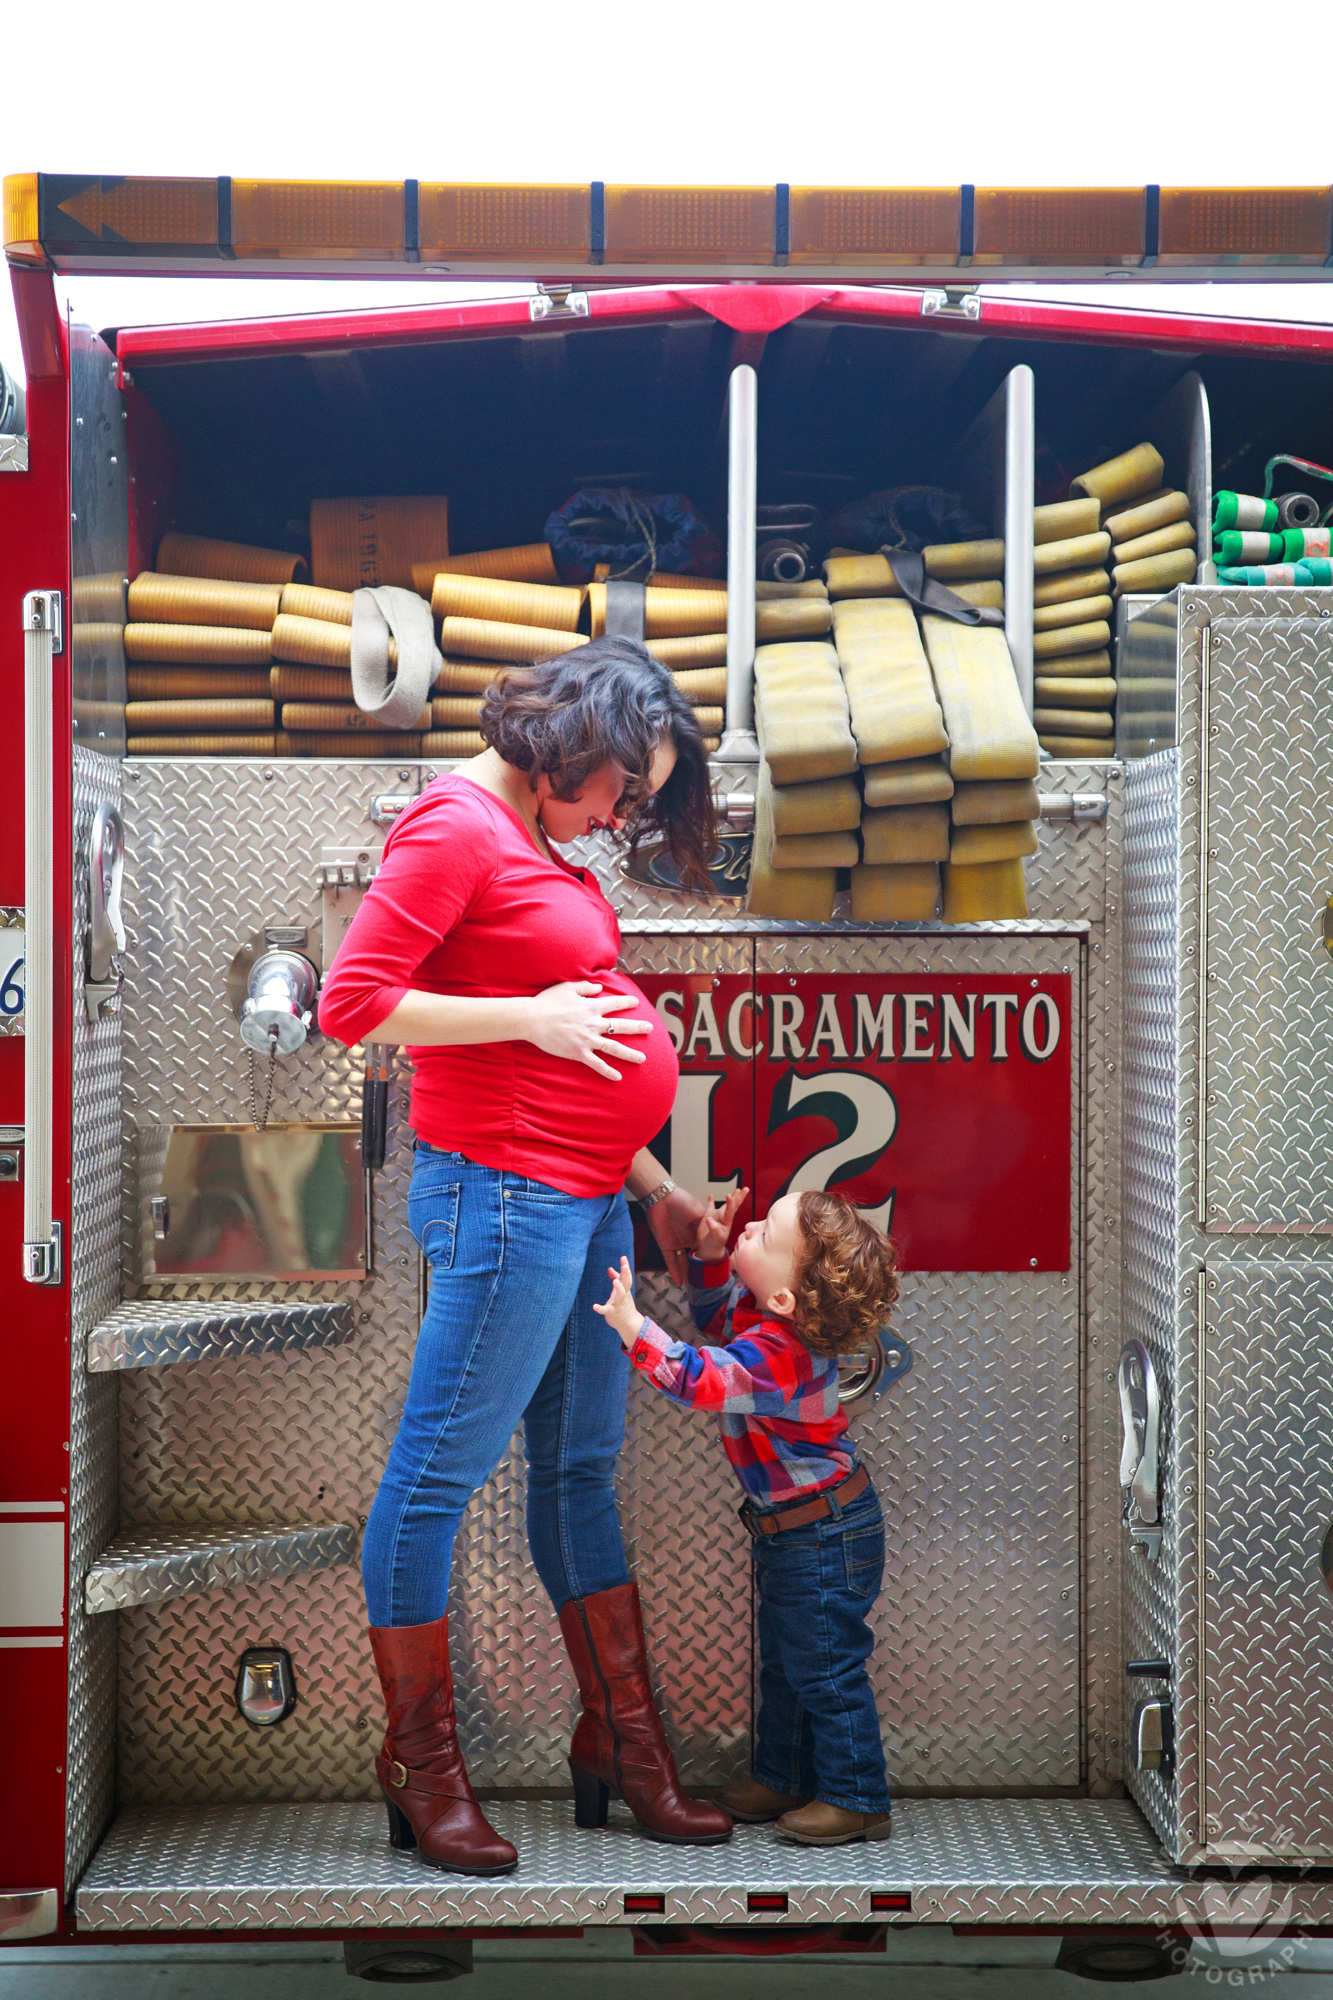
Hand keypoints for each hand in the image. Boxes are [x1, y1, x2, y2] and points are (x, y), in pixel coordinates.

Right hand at [525, 981, 653, 1081]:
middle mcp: (593, 1023)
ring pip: (614, 1048)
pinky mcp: (579, 1053)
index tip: (636, 1003)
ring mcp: (588, 1039)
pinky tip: (618, 1077)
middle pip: (620, 1026)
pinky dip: (608, 1071)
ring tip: (642, 1058)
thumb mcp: (567, 988)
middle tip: (650, 1028)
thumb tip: (599, 988)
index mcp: (591, 1006)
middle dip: (637, 1027)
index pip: (614, 1004)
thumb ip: (585, 987)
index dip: (626, 1003)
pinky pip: (597, 1064)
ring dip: (629, 1054)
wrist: (532, 1019)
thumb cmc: (547, 1002)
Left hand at [593, 1256, 644, 1346]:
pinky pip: (607, 1310)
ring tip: (615, 1282)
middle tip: (625, 1266)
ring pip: (620, 1296)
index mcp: (625, 1289)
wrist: (627, 1322)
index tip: (623, 1257)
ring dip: (619, 1288)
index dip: (625, 1267)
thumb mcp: (620, 1290)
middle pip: (627, 1284)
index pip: (626, 1276)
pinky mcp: (612, 1312)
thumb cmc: (622, 1304)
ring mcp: (618, 1304)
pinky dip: (601, 1308)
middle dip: (626, 1274)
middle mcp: (623, 1295)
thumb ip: (615, 1278)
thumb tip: (610, 1268)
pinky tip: (594, 1306)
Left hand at [644, 1182, 706, 1284]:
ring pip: (682, 1262)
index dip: (708, 1255)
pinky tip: (678, 1282)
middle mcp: (687, 1238)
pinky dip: (674, 1272)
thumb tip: (713, 1235)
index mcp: (698, 1229)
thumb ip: (707, 1225)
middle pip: (694, 1256)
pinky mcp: (666, 1245)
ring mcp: (676, 1243)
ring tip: (691, 1286)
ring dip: (686, 1273)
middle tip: (705, 1280)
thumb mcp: (700, 1212)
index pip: (704, 1245)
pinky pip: (670, 1261)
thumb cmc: (682, 1201)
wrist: (662, 1198)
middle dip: (698, 1267)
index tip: (714, 1266)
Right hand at [695, 1186, 748, 1262]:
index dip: (731, 1203)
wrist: (709, 1248)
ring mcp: (717, 1216)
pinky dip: (710, 1201)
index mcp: (726, 1222)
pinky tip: (711, 1196)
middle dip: (739, 1197)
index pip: (730, 1210)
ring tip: (736, 1190)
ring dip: (730, 1197)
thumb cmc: (714, 1244)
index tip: (731, 1195)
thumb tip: (710, 1220)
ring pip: (725, 1204)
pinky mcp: (709, 1216)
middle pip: (733, 1205)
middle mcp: (724, 1217)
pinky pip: (710, 1207)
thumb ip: (714, 1229)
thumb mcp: (716, 1238)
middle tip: (745, 1189)